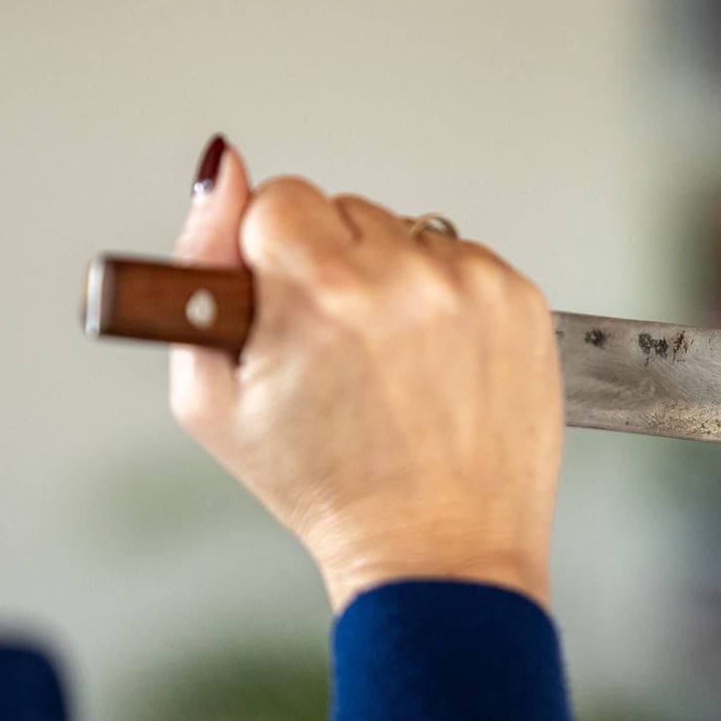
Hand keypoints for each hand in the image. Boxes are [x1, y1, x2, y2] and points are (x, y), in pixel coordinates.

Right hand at [167, 138, 562, 612]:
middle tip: (340, 352)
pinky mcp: (522, 302)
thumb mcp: (211, 396)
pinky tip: (434, 365)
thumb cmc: (328, 489)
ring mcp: (474, 287)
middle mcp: (406, 277)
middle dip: (334, 267)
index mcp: (322, 289)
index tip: (287, 311)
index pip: (280, 196)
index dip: (271, 256)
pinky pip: (465, 264)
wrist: (437, 551)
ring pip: (409, 235)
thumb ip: (198, 263)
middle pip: (346, 210)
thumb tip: (219, 169)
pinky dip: (448, 302)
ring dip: (395, 281)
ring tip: (392, 365)